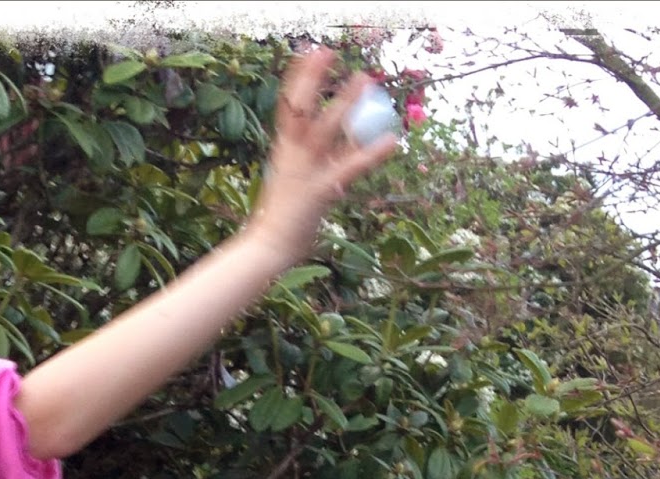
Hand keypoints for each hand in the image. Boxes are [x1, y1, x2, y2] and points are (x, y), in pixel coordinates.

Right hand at [249, 47, 398, 265]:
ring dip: (344, 102)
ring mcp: (305, 170)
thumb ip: (315, 158)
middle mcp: (292, 154)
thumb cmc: (282, 214)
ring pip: (325, 129)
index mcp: (284, 150)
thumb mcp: (296, 178)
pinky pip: (350, 167)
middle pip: (300, 108)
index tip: (309, 52)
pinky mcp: (321, 190)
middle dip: (313, 78)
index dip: (298, 78)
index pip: (288, 106)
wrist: (267, 246)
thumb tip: (339, 142)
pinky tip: (392, 141)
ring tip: (363, 79)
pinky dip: (372, 153)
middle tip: (328, 52)